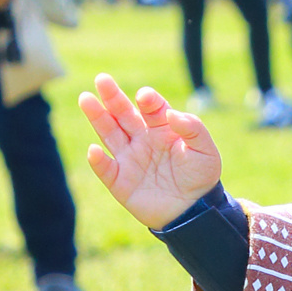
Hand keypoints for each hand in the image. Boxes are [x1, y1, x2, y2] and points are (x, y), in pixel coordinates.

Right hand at [79, 72, 222, 225]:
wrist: (195, 211)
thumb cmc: (200, 177)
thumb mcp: (205, 151)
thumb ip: (193, 129)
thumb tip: (171, 114)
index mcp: (162, 128)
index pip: (151, 108)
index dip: (148, 100)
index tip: (145, 97)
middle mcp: (142, 139)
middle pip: (123, 114)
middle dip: (113, 97)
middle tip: (102, 79)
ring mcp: (129, 159)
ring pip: (109, 134)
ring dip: (97, 117)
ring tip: (86, 98)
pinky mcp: (120, 182)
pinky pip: (106, 169)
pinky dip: (98, 161)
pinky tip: (93, 150)